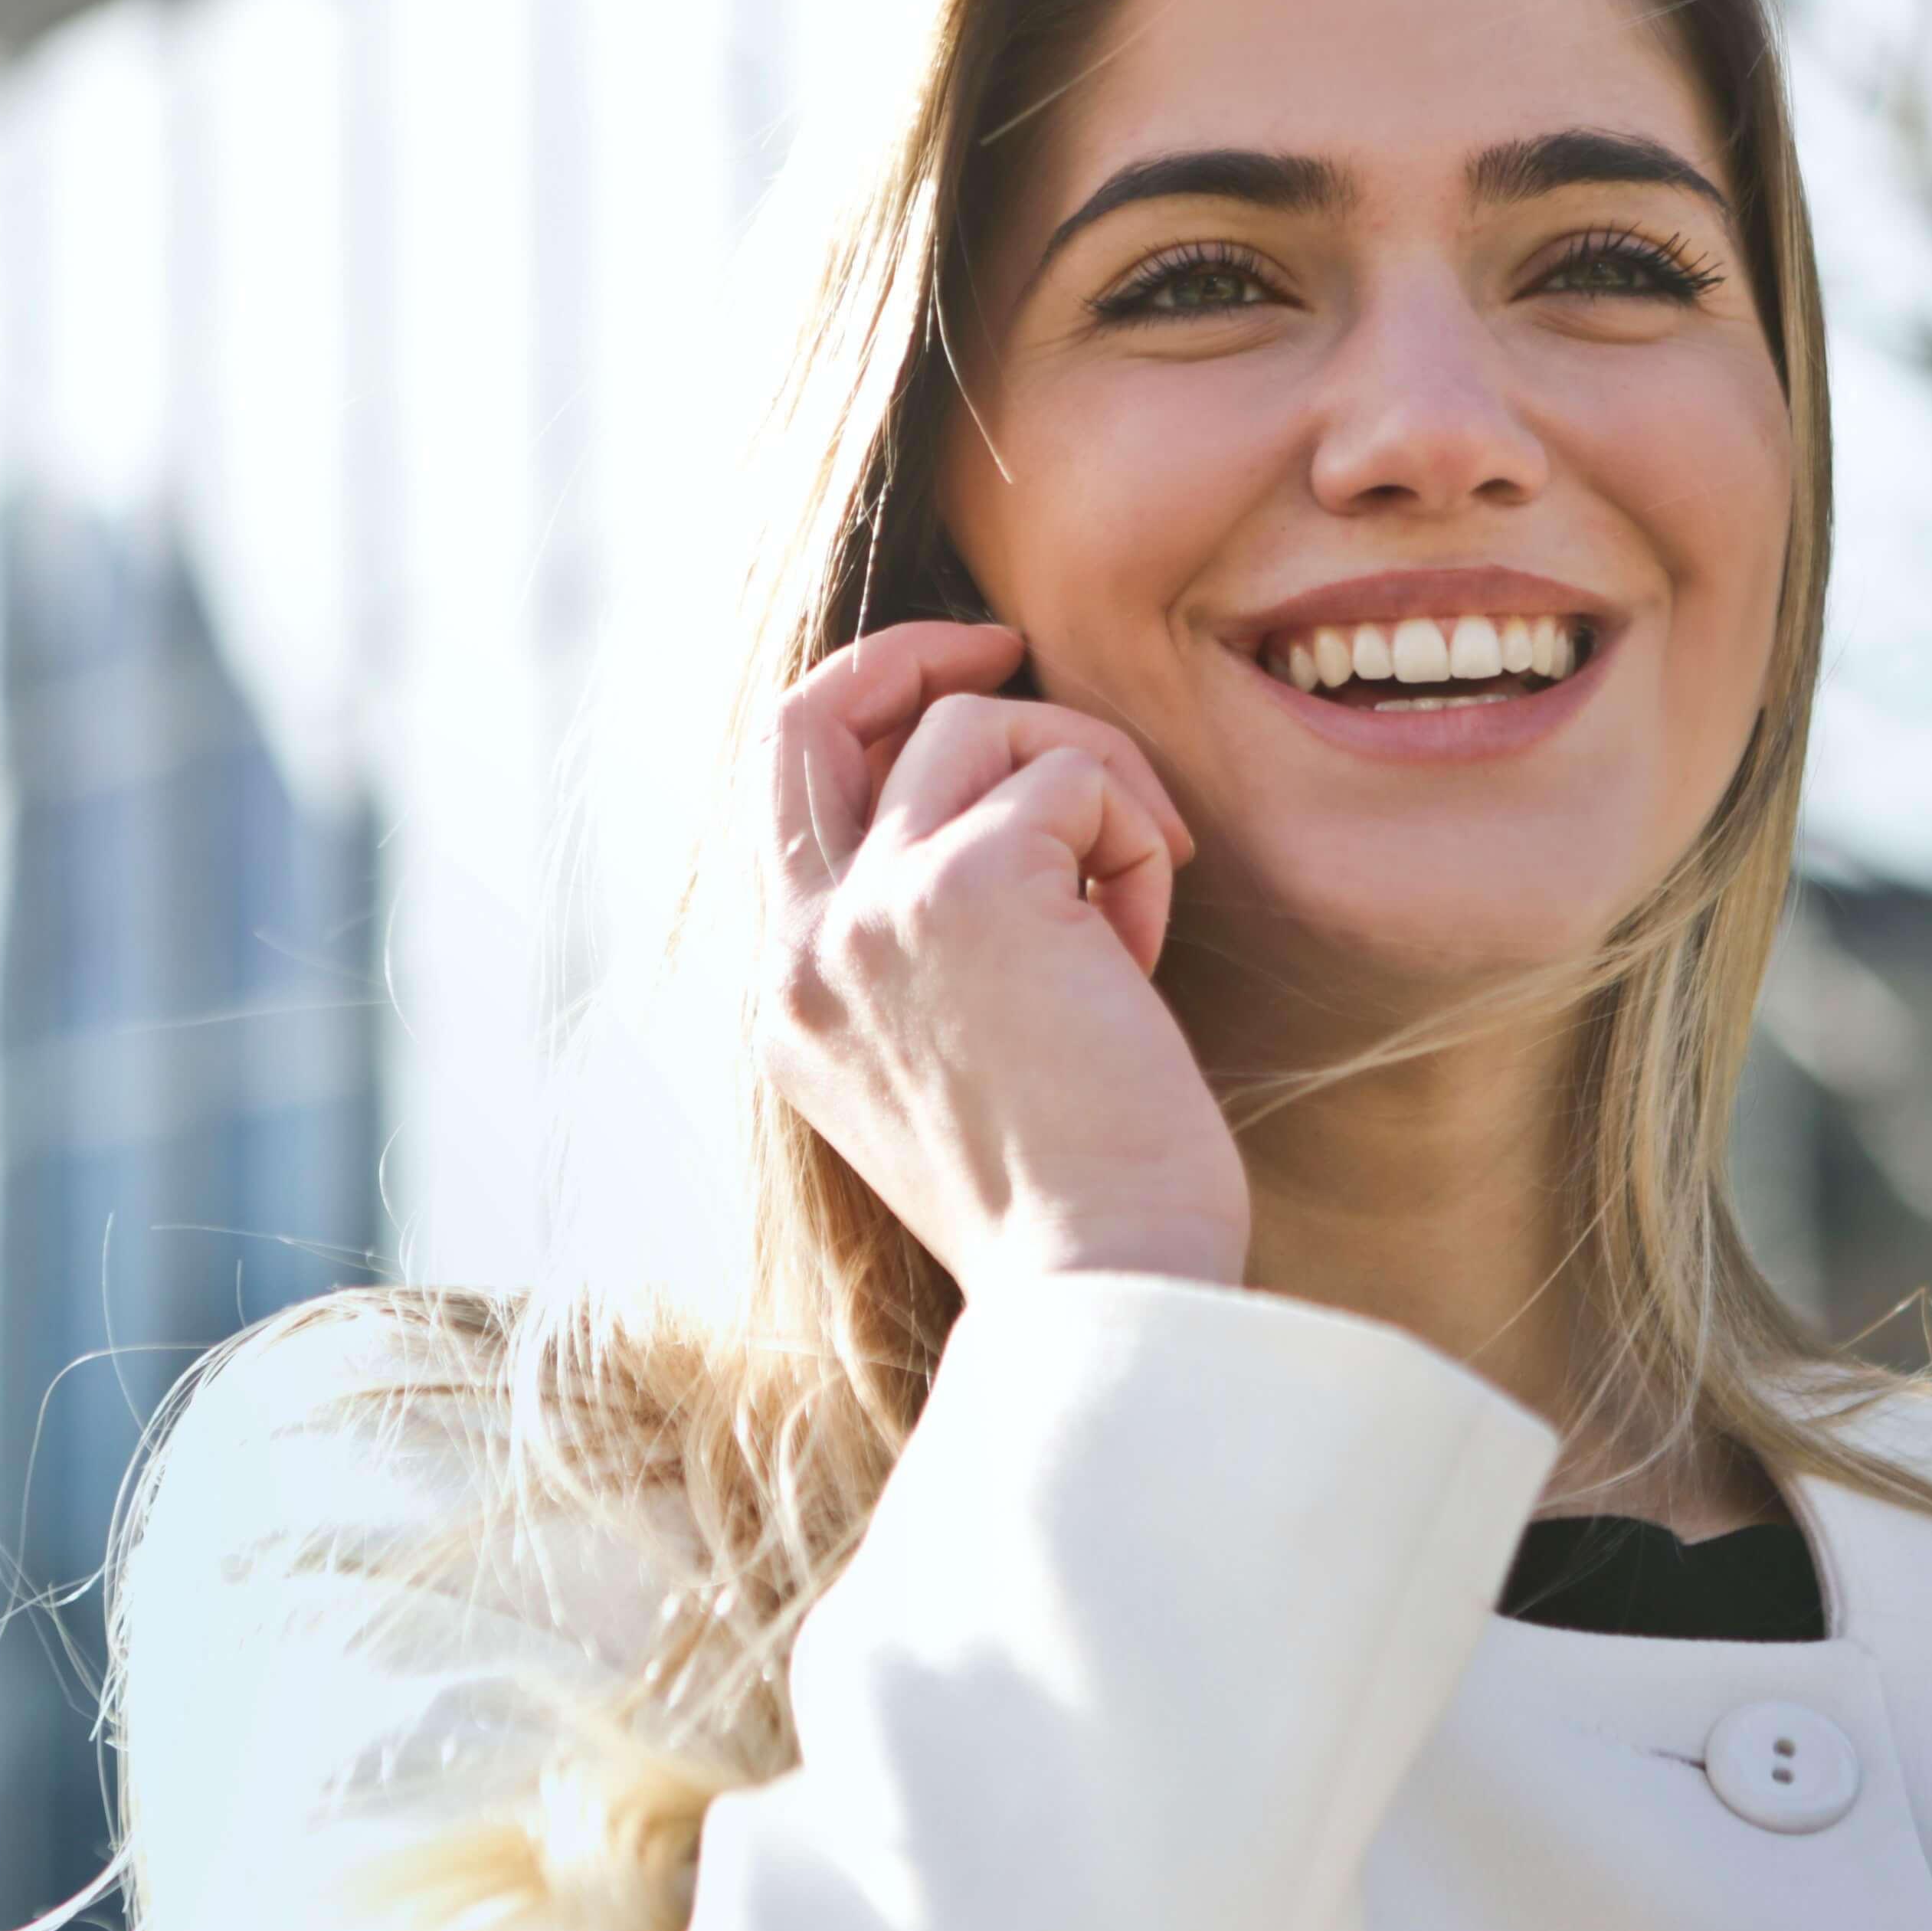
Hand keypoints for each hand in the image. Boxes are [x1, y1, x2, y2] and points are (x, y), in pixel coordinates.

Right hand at [754, 619, 1248, 1295]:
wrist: (1103, 1284)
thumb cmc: (1071, 1200)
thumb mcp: (951, 1067)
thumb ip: (927, 950)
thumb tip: (1004, 820)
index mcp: (790, 1001)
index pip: (786, 793)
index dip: (870, 714)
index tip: (966, 695)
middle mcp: (803, 950)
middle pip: (811, 713)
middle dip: (912, 652)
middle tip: (1009, 646)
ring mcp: (870, 911)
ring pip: (980, 727)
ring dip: (1090, 783)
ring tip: (1135, 904)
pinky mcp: (968, 884)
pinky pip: (1074, 775)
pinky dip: (1134, 839)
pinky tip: (1146, 949)